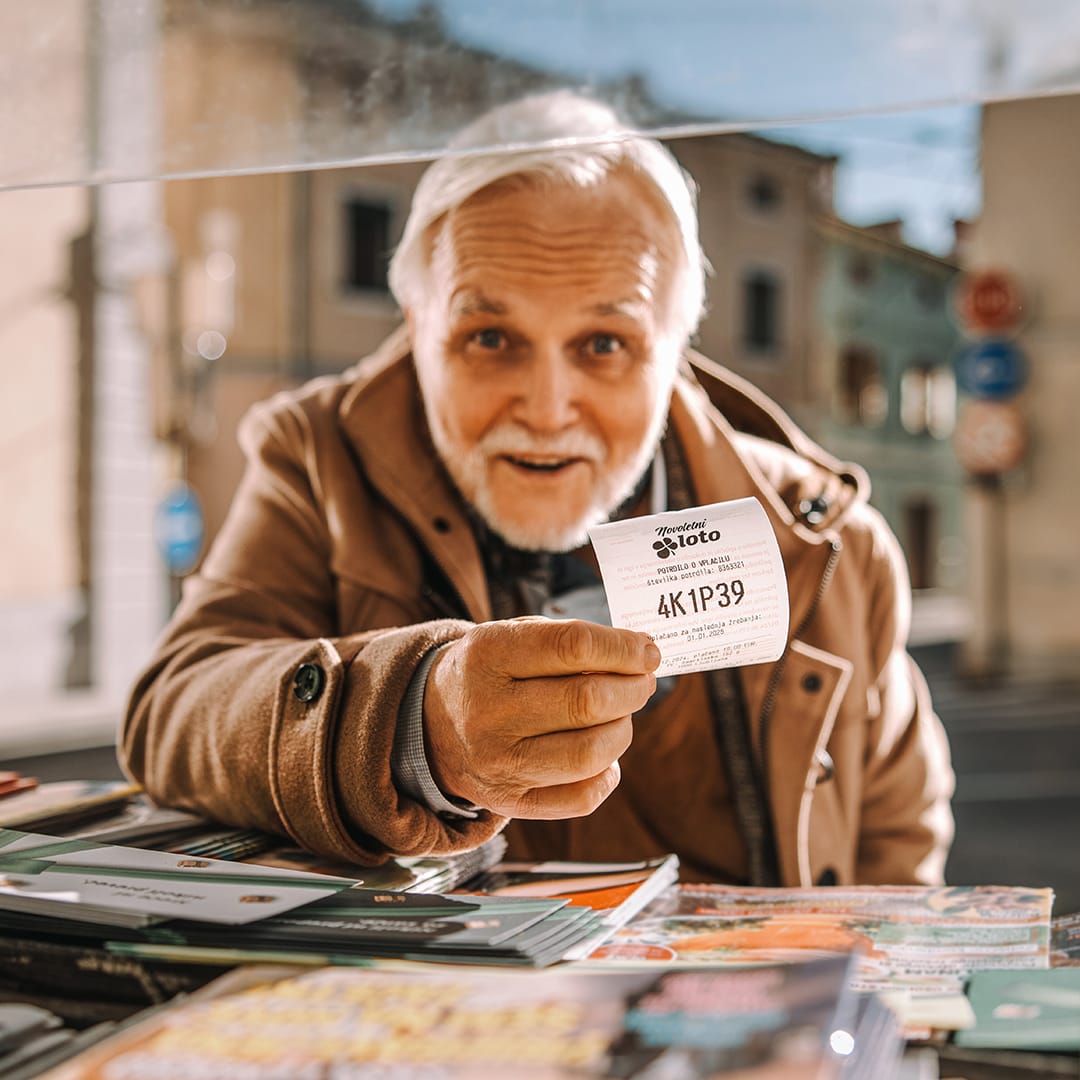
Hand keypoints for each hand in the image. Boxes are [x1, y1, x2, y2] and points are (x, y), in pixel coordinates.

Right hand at [423, 617, 660, 819]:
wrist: (429, 723)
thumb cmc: (492, 672)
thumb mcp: (513, 636)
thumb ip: (572, 641)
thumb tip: (642, 655)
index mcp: (488, 655)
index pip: (572, 646)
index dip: (623, 648)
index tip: (647, 650)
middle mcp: (488, 711)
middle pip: (587, 702)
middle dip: (633, 689)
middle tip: (643, 681)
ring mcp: (497, 763)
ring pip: (591, 753)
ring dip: (624, 729)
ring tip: (621, 714)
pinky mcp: (510, 802)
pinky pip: (581, 797)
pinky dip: (607, 774)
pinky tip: (603, 754)